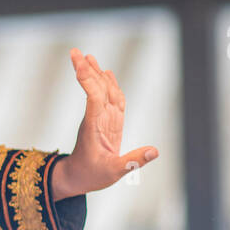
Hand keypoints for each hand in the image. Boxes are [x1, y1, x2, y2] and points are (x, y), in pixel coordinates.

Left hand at [52, 49, 158, 197]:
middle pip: (94, 89)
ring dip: (95, 74)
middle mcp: (97, 118)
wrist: (78, 178)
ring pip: (101, 92)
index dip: (89, 79)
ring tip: (88, 57)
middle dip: (86, 70)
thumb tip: (154, 151)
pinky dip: (109, 86)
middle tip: (75, 51)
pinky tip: (106, 73)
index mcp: (94, 126)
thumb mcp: (113, 172)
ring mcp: (102, 119)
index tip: (80, 63)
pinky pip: (110, 100)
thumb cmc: (91, 175)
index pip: (93, 97)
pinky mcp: (108, 122)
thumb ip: (133, 161)